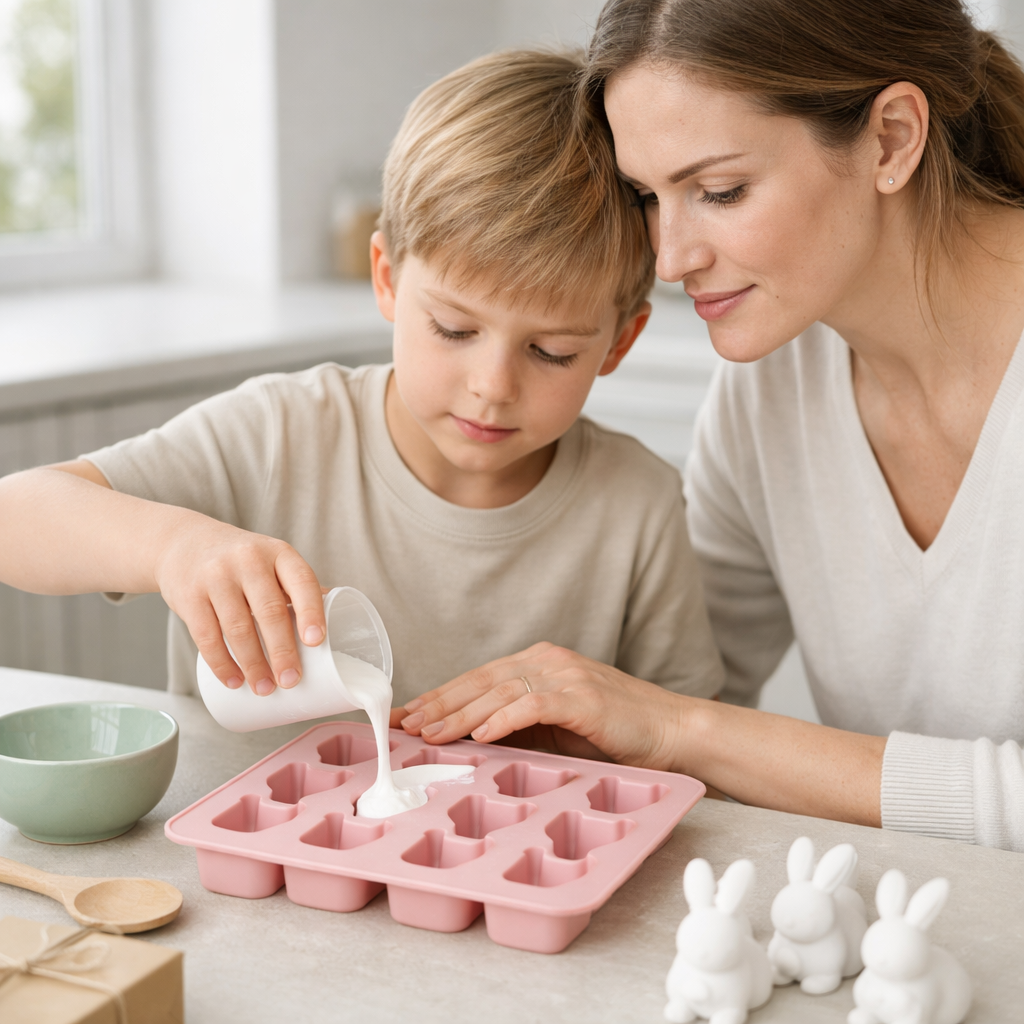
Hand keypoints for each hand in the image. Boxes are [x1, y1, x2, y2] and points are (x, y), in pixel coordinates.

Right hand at [154, 516, 325, 695]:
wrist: (183, 542)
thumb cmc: (241, 560)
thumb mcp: (272, 560)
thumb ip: (298, 587)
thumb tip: (338, 621)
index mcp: (279, 553)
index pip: (302, 581)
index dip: (311, 612)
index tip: (317, 642)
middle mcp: (248, 560)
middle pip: (270, 611)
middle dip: (282, 651)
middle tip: (291, 680)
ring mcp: (216, 577)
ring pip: (237, 628)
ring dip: (253, 664)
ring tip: (264, 688)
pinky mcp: (189, 596)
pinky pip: (206, 636)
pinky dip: (221, 663)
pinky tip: (233, 680)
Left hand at [393, 642, 689, 770]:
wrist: (672, 731)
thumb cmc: (614, 734)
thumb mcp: (557, 728)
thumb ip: (519, 726)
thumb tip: (468, 742)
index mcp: (539, 664)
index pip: (479, 678)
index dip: (441, 695)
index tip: (408, 714)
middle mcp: (548, 661)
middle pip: (481, 680)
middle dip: (440, 703)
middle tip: (406, 724)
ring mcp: (566, 676)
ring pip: (500, 691)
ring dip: (462, 714)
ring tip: (431, 733)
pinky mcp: (583, 697)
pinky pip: (534, 705)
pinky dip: (504, 718)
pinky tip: (481, 734)